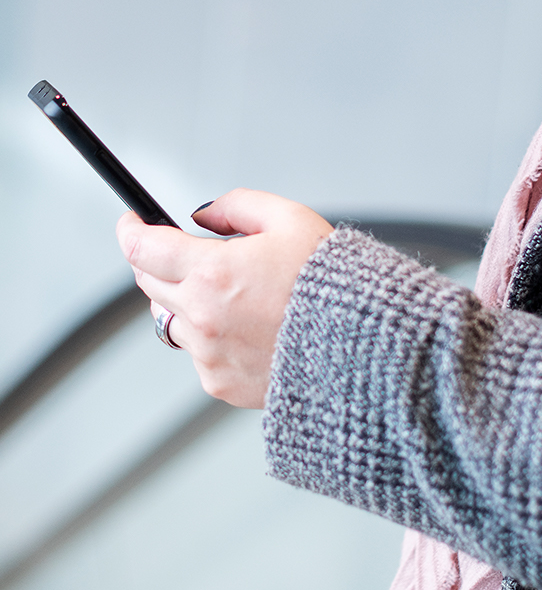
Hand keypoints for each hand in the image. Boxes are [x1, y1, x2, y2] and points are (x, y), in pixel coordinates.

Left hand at [116, 189, 332, 407]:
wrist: (362, 341)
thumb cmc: (333, 282)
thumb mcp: (291, 218)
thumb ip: (238, 206)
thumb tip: (204, 215)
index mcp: (213, 273)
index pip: (143, 249)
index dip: (131, 230)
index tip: (132, 223)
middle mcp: (202, 317)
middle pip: (149, 284)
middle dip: (160, 262)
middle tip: (189, 253)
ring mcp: (209, 355)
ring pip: (170, 321)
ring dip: (186, 302)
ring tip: (235, 294)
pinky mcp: (220, 383)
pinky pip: (197, 355)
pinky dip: (212, 336)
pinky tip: (251, 325)